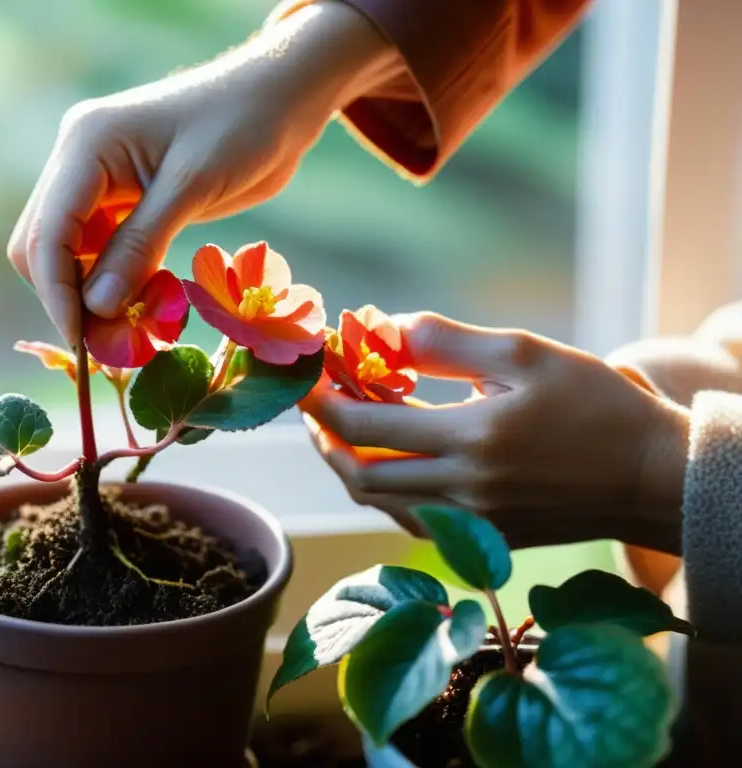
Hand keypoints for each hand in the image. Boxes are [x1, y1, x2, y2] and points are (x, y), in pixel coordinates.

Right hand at [7, 1, 404, 342]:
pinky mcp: (125, 199)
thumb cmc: (242, 127)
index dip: (57, 292)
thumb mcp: (192, 187)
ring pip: (68, 252)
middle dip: (67, 295)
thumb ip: (140, 245)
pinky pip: (101, 250)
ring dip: (91, 293)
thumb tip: (95, 308)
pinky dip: (115, 281)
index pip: (46, 232)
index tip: (82, 341)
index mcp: (85, 145)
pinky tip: (144, 301)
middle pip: (42, 245)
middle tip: (108, 342)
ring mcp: (100, 181)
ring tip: (129, 329)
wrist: (280, 100)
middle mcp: (79, 161)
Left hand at [300, 312, 690, 552]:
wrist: (649, 475)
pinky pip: (411, 521)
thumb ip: (446, 341)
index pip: (366, 424)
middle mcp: (465, 490)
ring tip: (339, 428)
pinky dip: (386, 492)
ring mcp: (473, 524)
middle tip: (312, 405)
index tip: (305, 375)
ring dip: (349, 466)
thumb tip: (381, 327)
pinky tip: (387, 460)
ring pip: (380, 504)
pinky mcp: (485, 542)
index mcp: (473, 439)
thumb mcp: (523, 354)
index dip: (323, 399)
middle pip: (360, 474)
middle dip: (323, 437)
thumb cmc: (592, 404)